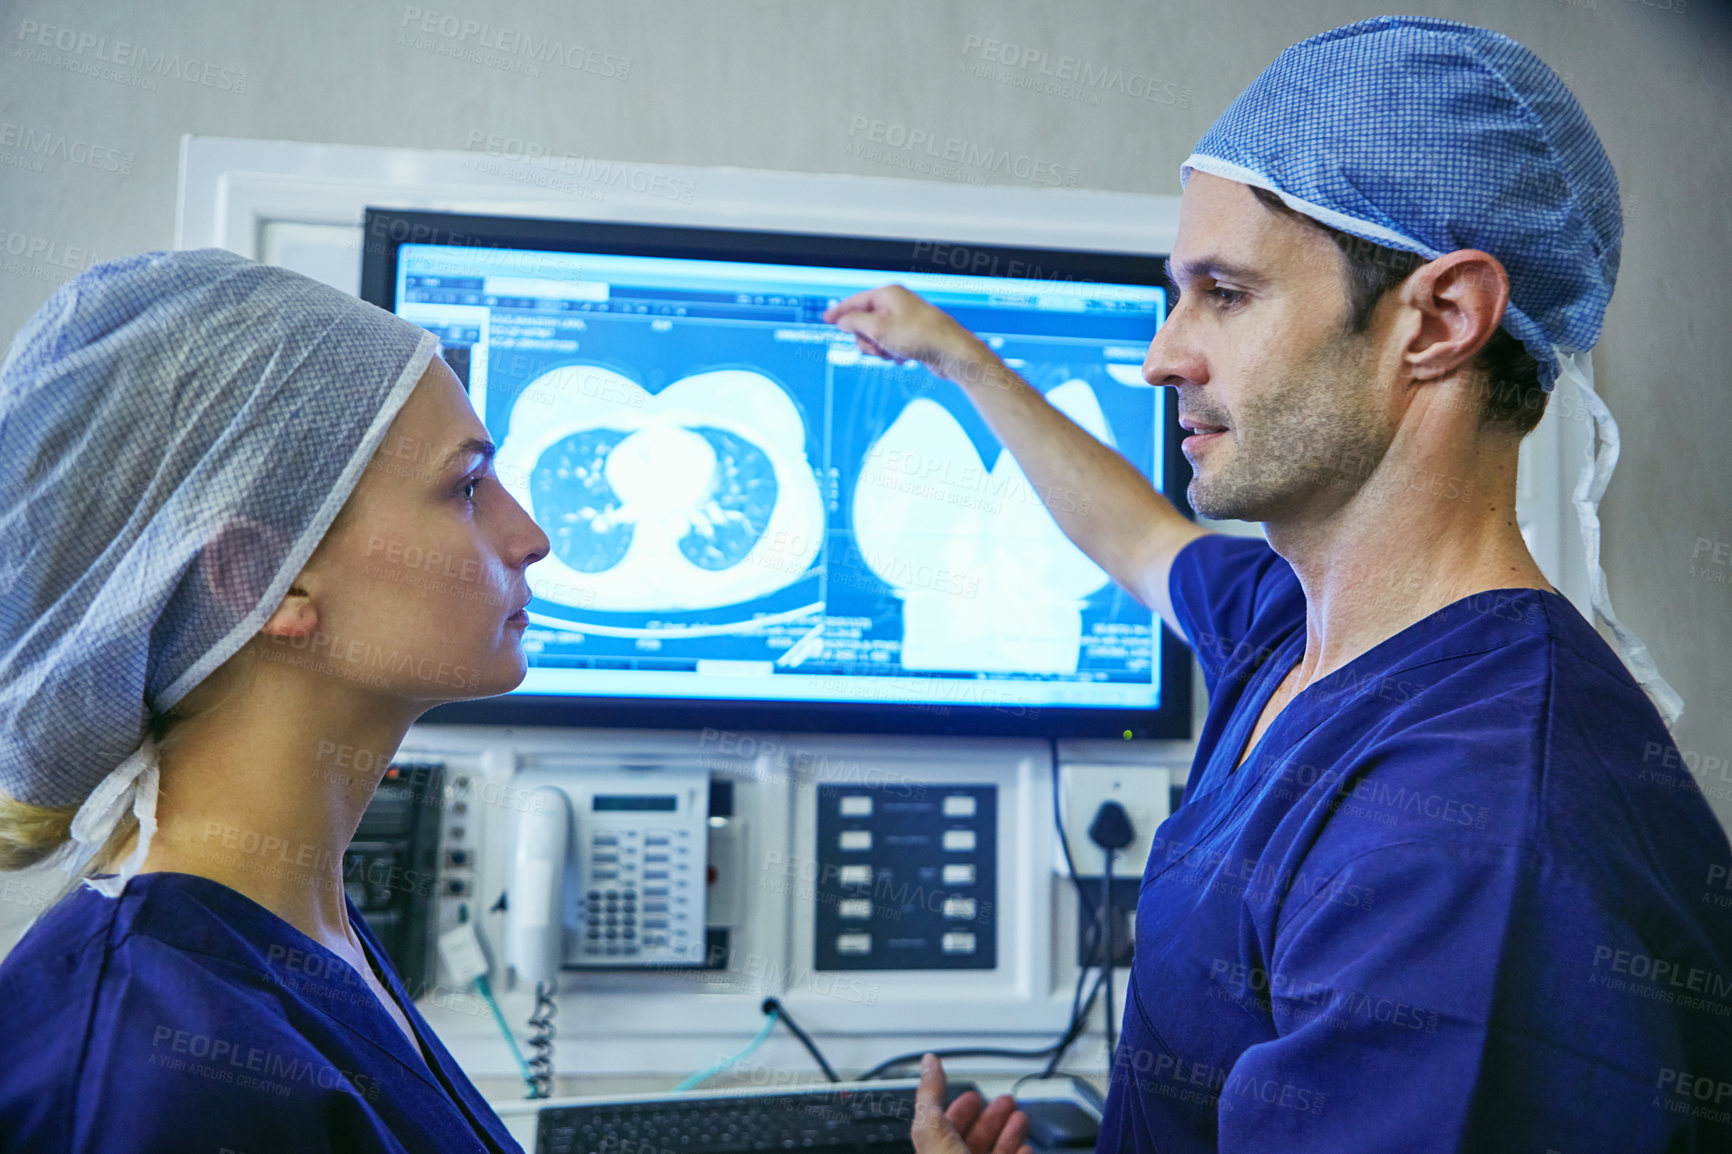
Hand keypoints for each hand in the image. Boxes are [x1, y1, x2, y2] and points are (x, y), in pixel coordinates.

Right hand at [822, 286, 991, 384]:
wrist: (951, 353)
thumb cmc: (919, 336)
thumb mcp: (878, 329)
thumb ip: (854, 323)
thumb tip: (841, 320)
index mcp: (888, 294)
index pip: (856, 301)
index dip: (840, 312)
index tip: (826, 320)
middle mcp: (896, 305)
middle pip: (864, 322)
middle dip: (866, 339)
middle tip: (876, 347)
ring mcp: (904, 321)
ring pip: (877, 337)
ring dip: (879, 350)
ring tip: (893, 354)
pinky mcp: (912, 337)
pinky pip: (890, 346)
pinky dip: (892, 354)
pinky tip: (905, 358)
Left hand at [911, 1053, 1032, 1153]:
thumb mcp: (933, 1129)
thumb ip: (930, 1096)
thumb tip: (928, 1063)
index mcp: (934, 1152)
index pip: (945, 1128)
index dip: (960, 1109)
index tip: (974, 1096)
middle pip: (974, 1138)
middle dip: (991, 1117)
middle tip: (1006, 1101)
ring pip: (996, 1151)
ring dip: (1010, 1133)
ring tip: (1020, 1118)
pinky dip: (1021, 1153)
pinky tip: (1026, 1147)